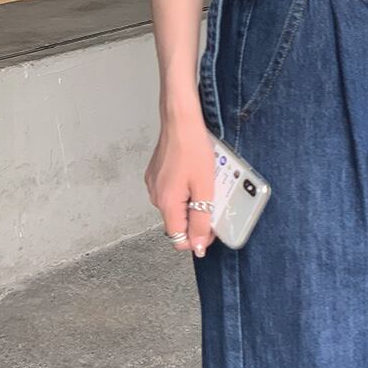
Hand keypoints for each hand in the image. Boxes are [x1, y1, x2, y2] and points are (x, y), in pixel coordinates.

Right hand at [145, 112, 215, 256]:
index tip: (212, 229)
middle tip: (213, 200)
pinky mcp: (156, 176)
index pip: (178, 239)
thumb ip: (201, 220)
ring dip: (192, 203)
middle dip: (196, 218)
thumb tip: (199, 246)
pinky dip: (185, 191)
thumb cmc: (193, 149)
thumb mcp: (205, 188)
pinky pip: (172, 193)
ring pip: (176, 207)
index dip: (197, 239)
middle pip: (177, 223)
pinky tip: (195, 176)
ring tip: (205, 184)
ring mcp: (154, 185)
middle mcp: (156, 197)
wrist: (180, 121)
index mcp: (167, 203)